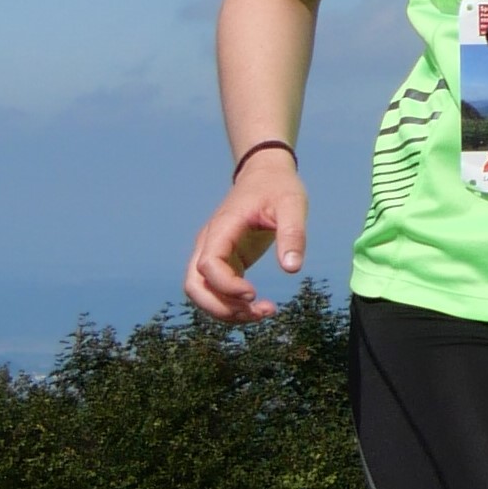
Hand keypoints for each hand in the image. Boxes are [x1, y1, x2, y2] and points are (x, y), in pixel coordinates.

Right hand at [185, 161, 306, 325]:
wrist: (266, 174)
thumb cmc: (278, 187)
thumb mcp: (292, 204)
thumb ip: (293, 233)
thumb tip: (291, 269)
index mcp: (222, 227)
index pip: (207, 264)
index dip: (225, 285)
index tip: (253, 292)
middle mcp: (210, 242)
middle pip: (194, 285)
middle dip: (221, 307)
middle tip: (257, 312)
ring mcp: (214, 253)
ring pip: (202, 293)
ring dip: (226, 311)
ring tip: (263, 313)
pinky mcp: (225, 261)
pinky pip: (218, 291)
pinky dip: (233, 305)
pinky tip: (260, 307)